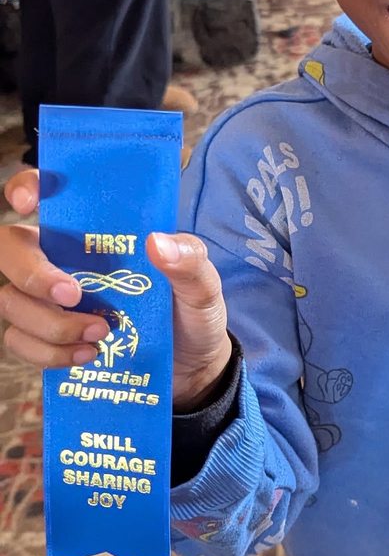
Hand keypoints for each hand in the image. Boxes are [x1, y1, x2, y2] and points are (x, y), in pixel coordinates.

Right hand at [0, 170, 231, 413]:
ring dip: (50, 323)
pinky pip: (20, 341)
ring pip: (11, 300)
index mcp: (96, 231)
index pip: (47, 193)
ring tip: (101, 333)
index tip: (27, 202)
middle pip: (9, 248)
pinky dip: (50, 353)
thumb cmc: (190, 312)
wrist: (191, 368)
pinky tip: (88, 355)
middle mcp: (62, 258)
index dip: (27, 187)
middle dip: (29, 271)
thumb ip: (189, 260)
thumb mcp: (202, 284)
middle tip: (72, 294)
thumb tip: (157, 242)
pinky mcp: (46, 338)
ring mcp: (49, 299)